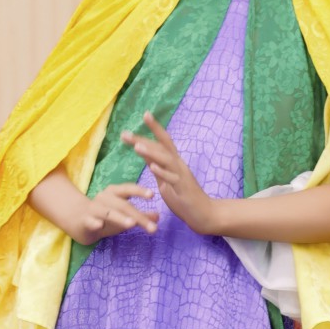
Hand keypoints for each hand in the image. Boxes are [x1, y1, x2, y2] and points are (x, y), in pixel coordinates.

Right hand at [79, 180, 158, 244]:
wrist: (78, 222)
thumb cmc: (105, 217)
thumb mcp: (124, 216)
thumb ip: (140, 216)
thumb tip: (158, 217)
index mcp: (114, 193)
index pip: (128, 189)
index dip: (139, 191)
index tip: (152, 195)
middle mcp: (104, 198)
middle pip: (123, 205)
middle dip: (139, 216)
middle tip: (153, 228)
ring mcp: (94, 209)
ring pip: (108, 213)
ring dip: (120, 218)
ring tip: (132, 224)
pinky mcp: (84, 221)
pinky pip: (90, 221)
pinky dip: (94, 222)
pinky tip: (99, 225)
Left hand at [119, 111, 220, 236]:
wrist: (203, 214)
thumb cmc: (183, 197)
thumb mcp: (165, 179)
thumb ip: (156, 165)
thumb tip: (143, 150)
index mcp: (173, 162)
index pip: (162, 141)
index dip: (154, 128)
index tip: (144, 114)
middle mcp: (178, 165)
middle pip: (162, 146)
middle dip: (145, 138)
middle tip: (126, 132)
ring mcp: (181, 176)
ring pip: (166, 160)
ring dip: (151, 152)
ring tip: (136, 146)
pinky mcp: (183, 189)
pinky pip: (172, 179)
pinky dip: (162, 172)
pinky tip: (152, 167)